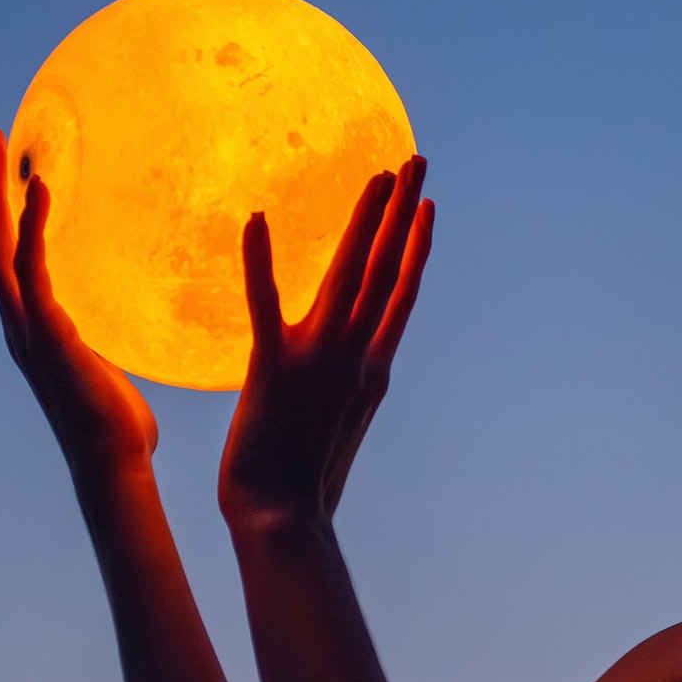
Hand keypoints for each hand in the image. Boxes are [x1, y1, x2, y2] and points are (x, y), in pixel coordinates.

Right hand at [0, 120, 157, 474]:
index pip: (7, 254)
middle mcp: (18, 320)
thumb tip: (124, 337)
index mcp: (32, 325)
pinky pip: (32, 268)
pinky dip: (32, 225)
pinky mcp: (47, 333)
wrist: (114, 462)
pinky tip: (39, 187)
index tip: (9, 165)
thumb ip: (104, 345)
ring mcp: (26, 326)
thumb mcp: (108, 370)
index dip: (3, 208)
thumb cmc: (119, 425)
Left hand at [219, 157, 433, 528]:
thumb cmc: (302, 484)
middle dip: (403, 212)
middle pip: (387, 268)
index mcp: (373, 369)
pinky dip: (261, 260)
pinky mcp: (272, 367)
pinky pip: (265, 304)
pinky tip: (256, 218)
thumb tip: (349, 371)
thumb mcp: (336, 427)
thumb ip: (344, 390)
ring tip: (377, 176)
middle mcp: (357, 355)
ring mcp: (320, 358)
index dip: (416, 245)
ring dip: (364, 220)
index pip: (401, 292)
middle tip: (415, 162)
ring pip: (348, 274)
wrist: (284, 519)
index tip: (426, 206)